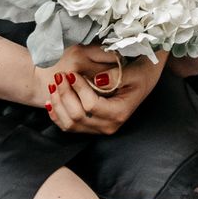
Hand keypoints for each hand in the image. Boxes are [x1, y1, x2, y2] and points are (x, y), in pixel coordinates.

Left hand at [37, 47, 161, 133]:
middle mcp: (109, 125)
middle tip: (60, 76)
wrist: (146, 75)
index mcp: (119, 113)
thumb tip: (98, 80)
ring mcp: (100, 127)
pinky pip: (69, 126)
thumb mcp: (134, 71)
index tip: (72, 73)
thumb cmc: (142, 71)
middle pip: (78, 116)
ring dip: (58, 104)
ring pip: (70, 124)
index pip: (91, 105)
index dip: (78, 89)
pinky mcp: (92, 125)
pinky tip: (51, 101)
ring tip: (54, 85)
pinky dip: (57, 114)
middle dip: (65, 95)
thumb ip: (116, 76)